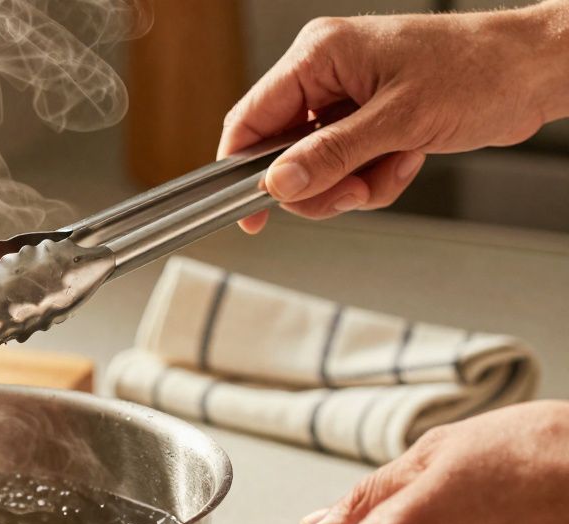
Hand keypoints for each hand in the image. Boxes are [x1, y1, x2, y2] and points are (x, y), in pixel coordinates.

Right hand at [220, 2, 568, 232]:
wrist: (536, 71)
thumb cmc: (480, 70)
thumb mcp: (399, 120)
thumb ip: (332, 155)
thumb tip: (280, 183)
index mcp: (321, 54)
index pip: (252, 117)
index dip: (243, 169)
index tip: (248, 213)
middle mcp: (328, 74)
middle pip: (284, 152)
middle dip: (322, 182)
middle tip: (353, 190)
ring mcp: (349, 98)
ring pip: (318, 167)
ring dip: (355, 183)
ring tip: (394, 167)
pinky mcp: (370, 118)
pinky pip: (349, 167)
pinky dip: (376, 177)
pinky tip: (406, 159)